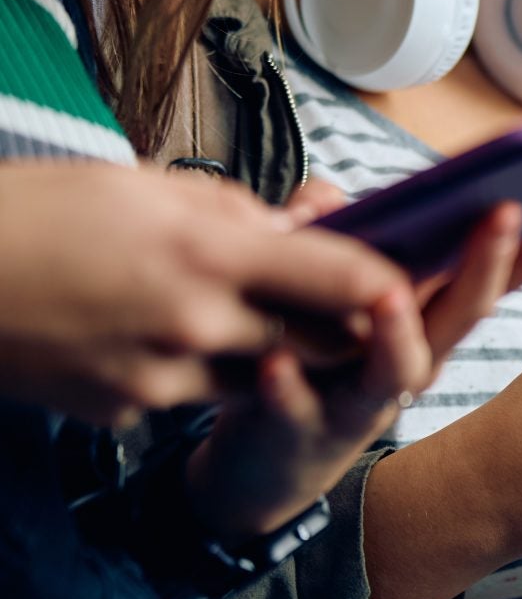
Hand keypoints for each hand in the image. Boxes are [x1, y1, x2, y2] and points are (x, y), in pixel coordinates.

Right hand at [0, 162, 410, 426]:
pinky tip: (147, 333)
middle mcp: (193, 324)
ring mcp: (159, 379)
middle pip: (316, 343)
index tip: (406, 278)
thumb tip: (291, 229)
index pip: (340, 278)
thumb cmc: (25, 215)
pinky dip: (193, 369)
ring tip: (228, 308)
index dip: (385, 281)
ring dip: (265, 349)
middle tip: (343, 305)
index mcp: (204, 253)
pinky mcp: (126, 413)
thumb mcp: (136, 185)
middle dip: (338, 327)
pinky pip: (189, 395)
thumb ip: (229, 212)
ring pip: (257, 374)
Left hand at [183, 182, 521, 537]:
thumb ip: (332, 235)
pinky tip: (275, 361)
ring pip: (397, 365)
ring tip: (390, 296)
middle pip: (468, 306)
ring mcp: (367, 395)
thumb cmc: (313, 367)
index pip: (512, 261)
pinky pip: (299, 407)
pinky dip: (289, 387)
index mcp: (435, 313)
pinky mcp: (305, 428)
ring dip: (398, 332)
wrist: (268, 467)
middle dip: (490, 259)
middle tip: (509, 210)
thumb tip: (327, 194)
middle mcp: (419, 356)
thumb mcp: (332, 291)